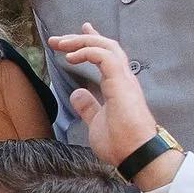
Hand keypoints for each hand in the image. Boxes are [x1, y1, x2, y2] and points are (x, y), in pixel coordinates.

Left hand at [46, 25, 166, 170]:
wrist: (136, 155)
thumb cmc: (121, 144)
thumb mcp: (96, 122)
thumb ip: (88, 107)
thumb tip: (77, 94)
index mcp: (119, 86)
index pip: (106, 57)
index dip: (91, 44)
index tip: (74, 37)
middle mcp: (124, 79)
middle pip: (106, 47)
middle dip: (81, 38)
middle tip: (57, 39)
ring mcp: (124, 80)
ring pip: (106, 47)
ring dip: (81, 42)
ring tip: (61, 43)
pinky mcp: (122, 84)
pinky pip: (104, 57)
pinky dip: (87, 52)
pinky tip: (70, 56)